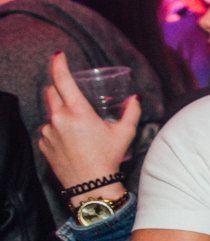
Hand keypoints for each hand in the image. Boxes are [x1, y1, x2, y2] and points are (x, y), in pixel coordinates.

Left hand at [38, 52, 138, 198]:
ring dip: (60, 110)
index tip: (58, 55)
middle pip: (51, 91)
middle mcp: (58, 118)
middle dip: (59, 87)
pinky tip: (71, 139)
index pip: (62, 79)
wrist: (90, 186)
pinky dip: (56, 128)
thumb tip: (135, 98)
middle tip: (72, 91)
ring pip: (50, 111)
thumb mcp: (124, 133)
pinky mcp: (43, 144)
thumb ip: (132, 112)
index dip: (58, 64)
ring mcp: (48, 131)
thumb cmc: (108, 159)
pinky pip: (47, 128)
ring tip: (77, 124)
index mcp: (78, 112)